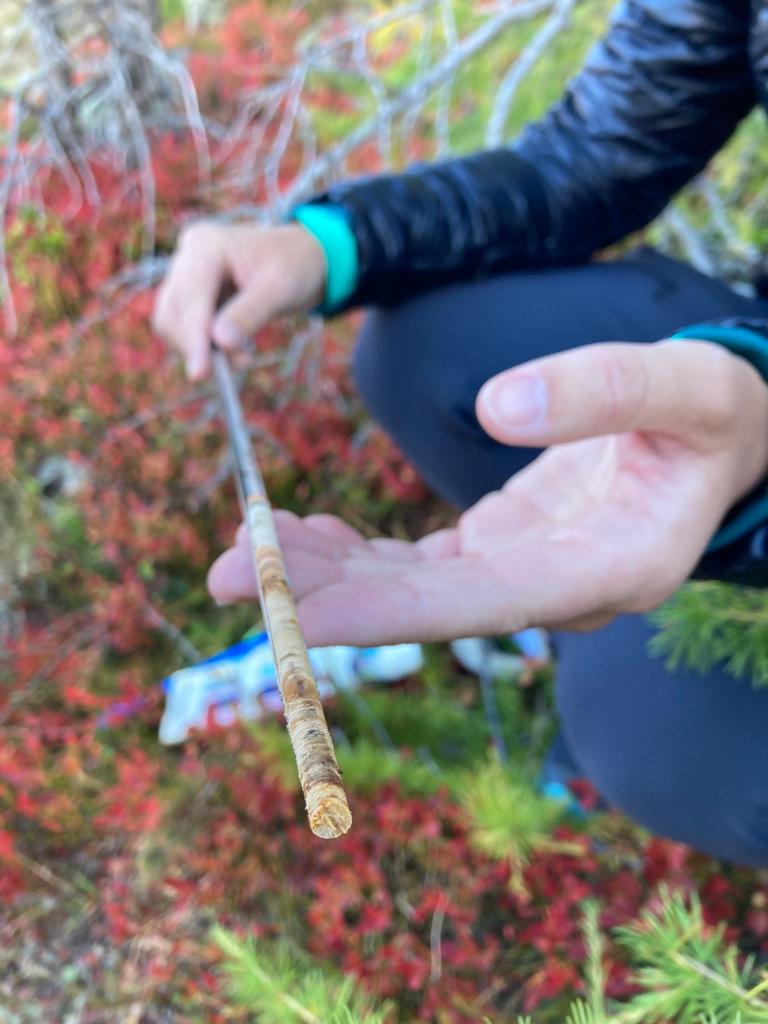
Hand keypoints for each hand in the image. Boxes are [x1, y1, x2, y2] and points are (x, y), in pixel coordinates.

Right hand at [152, 221, 326, 379]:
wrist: (297, 260)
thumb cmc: (293, 266)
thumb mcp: (280, 288)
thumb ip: (250, 314)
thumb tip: (221, 344)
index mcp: (206, 245)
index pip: (191, 297)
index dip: (194, 337)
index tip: (201, 374)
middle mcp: (186, 259)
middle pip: (173, 313)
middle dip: (199, 346)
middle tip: (240, 363)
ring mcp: (183, 278)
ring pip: (171, 325)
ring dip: (201, 349)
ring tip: (243, 354)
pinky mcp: (188, 299)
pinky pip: (183, 330)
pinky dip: (204, 346)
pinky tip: (235, 347)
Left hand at [208, 340, 767, 645]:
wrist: (722, 442)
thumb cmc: (715, 417)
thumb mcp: (688, 385)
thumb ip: (606, 391)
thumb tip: (500, 405)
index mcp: (612, 568)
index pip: (481, 603)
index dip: (384, 611)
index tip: (294, 609)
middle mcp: (560, 592)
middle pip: (428, 607)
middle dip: (325, 597)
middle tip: (227, 573)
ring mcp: (526, 577)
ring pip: (413, 591)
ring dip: (327, 574)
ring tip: (245, 546)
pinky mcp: (503, 553)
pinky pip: (418, 567)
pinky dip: (357, 555)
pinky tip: (299, 536)